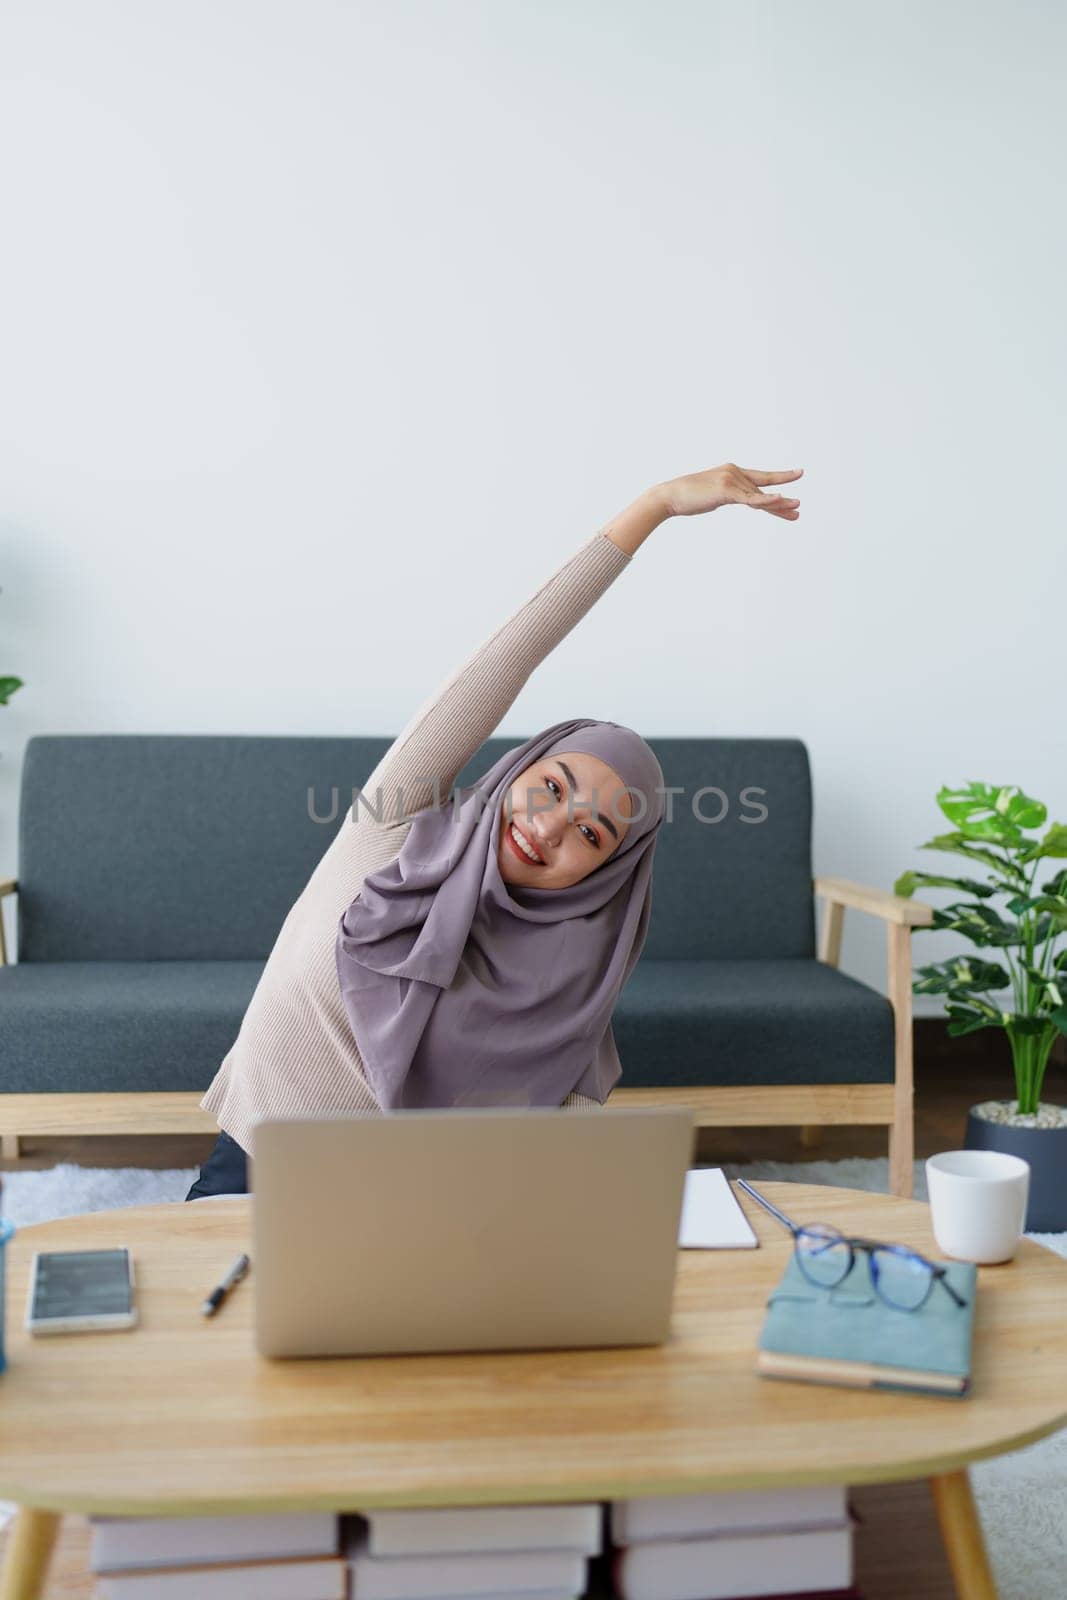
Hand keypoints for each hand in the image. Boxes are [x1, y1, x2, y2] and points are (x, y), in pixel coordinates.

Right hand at [658, 463, 802, 519]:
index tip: (797, 474)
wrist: (669, 496)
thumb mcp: (713, 496)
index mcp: (732, 472)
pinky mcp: (726, 490)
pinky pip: (750, 498)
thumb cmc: (686, 498)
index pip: (760, 480)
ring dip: (779, 505)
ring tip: (796, 509)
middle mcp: (734, 472)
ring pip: (759, 496)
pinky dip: (766, 500)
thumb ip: (728, 496)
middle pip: (763, 490)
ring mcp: (731, 479)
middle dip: (781, 502)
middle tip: (798, 507)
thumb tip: (735, 500)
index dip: (780, 478)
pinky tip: (780, 500)